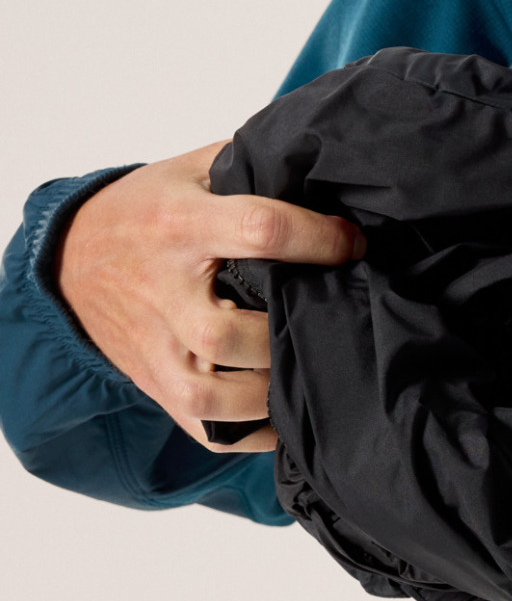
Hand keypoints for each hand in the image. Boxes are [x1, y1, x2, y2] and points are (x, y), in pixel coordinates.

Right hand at [55, 143, 364, 453]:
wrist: (69, 258)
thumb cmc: (146, 210)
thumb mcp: (193, 170)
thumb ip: (253, 168)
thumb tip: (326, 172)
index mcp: (181, 225)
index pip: (258, 231)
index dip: (317, 239)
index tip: (353, 244)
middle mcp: (165, 292)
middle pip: (226, 332)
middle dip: (285, 333)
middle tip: (325, 318)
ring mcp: (155, 346)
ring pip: (212, 393)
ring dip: (268, 392)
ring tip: (305, 367)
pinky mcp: (154, 383)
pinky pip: (203, 427)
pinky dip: (249, 432)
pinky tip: (283, 413)